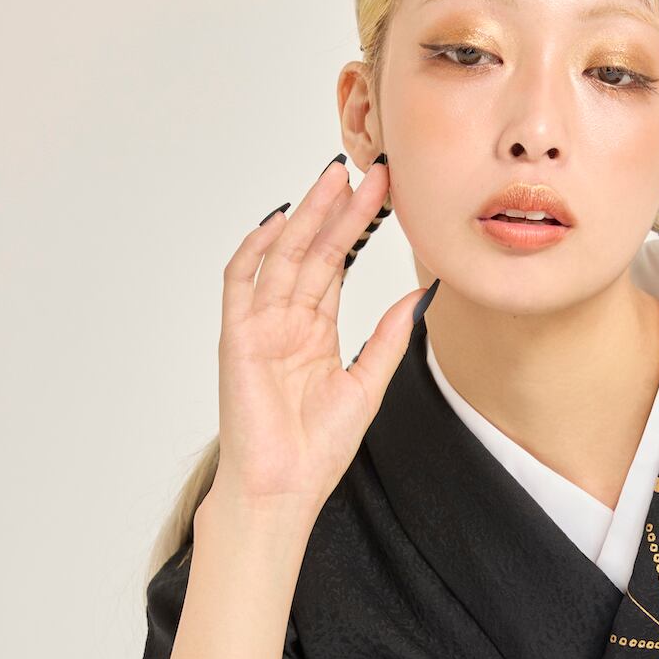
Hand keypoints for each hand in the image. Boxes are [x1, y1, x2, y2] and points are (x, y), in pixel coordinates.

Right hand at [216, 155, 420, 512]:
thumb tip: (421, 294)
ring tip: (334, 179)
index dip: (360, 228)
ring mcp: (260, 326)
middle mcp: (288, 321)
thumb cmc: (319, 449)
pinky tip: (279, 221)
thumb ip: (390, 337)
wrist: (283, 488)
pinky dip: (254, 251)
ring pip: (284, 256)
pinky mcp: (237, 337)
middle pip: (315, 251)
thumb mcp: (368, 384)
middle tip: (369, 170)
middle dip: (340, 210)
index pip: (338, 266)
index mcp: (317, 332)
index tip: (386, 194)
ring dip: (308, 216)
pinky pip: (240, 283)